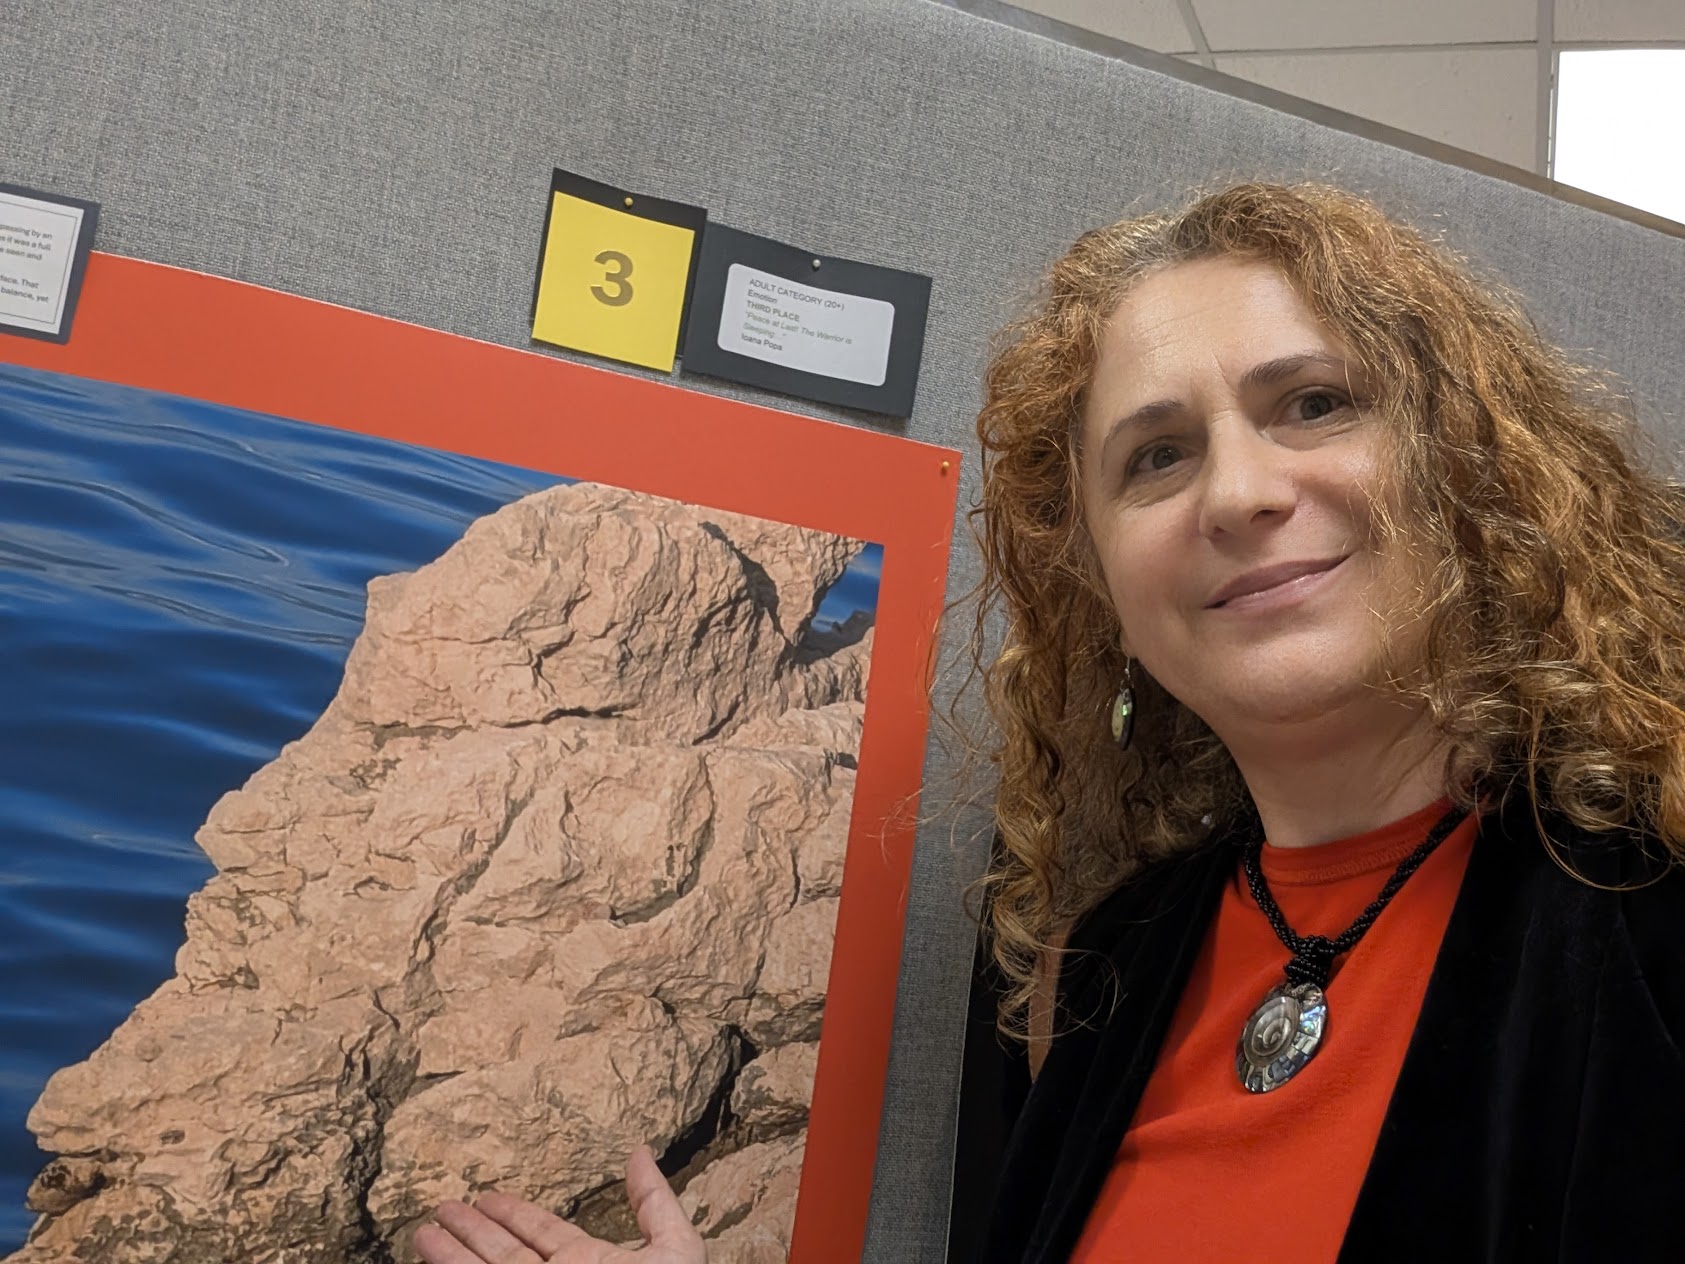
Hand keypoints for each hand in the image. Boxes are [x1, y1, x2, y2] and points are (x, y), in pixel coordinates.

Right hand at [413, 1145, 705, 1263]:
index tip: (486, 1196)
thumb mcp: (674, 1250)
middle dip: (470, 1232)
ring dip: (452, 1257)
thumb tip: (639, 1153)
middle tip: (443, 1206)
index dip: (513, 1212)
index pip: (541, 1232)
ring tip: (423, 1234)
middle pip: (502, 1254)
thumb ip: (654, 1203)